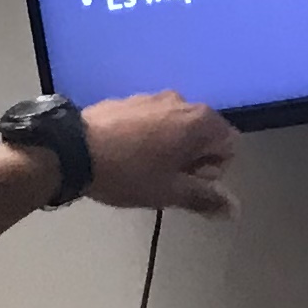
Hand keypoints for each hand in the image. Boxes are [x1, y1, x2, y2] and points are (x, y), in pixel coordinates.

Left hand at [80, 91, 240, 215]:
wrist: (73, 150)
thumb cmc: (128, 173)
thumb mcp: (169, 192)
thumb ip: (205, 199)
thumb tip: (234, 210)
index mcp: (201, 121)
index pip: (229, 146)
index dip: (212, 171)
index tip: (185, 182)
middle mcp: (183, 101)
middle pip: (204, 135)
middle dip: (191, 159)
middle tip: (163, 178)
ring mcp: (155, 97)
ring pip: (177, 128)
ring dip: (169, 149)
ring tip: (141, 169)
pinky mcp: (130, 100)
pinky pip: (152, 120)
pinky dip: (148, 137)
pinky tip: (125, 155)